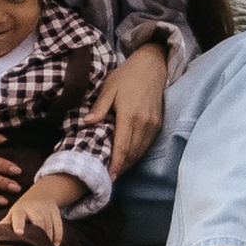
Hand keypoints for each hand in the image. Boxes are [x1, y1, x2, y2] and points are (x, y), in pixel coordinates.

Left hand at [3, 187, 64, 245]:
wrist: (41, 194)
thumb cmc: (22, 211)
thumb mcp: (12, 215)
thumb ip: (5, 226)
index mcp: (20, 210)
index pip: (18, 217)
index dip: (18, 225)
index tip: (19, 234)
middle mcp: (33, 208)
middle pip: (38, 221)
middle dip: (39, 235)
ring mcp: (45, 209)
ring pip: (48, 225)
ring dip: (48, 238)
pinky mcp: (55, 211)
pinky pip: (58, 224)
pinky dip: (57, 235)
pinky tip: (55, 245)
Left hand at [106, 47, 168, 176]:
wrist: (151, 66)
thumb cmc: (126, 76)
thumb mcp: (109, 88)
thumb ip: (100, 108)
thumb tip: (87, 123)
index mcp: (129, 114)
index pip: (123, 146)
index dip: (116, 163)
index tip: (109, 176)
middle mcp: (144, 122)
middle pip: (132, 152)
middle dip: (121, 167)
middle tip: (109, 178)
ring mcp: (153, 124)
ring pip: (141, 150)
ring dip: (129, 162)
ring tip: (117, 172)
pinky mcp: (158, 123)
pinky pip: (147, 144)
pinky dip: (137, 153)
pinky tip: (128, 158)